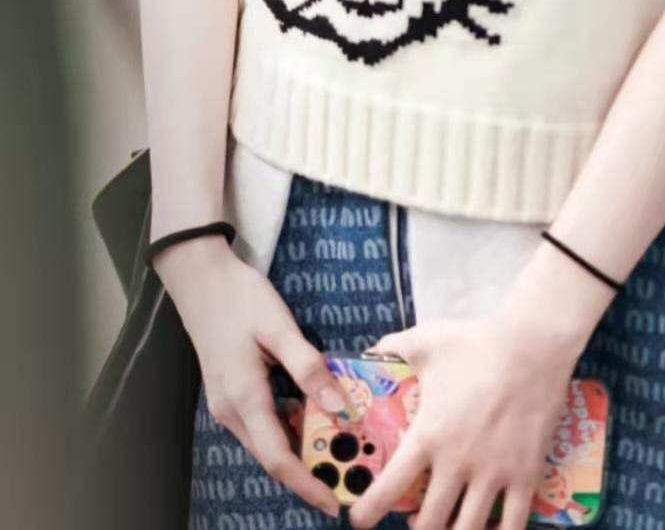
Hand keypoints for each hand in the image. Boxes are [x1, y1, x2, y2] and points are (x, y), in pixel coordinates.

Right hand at [153, 236, 350, 518]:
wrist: (200, 279)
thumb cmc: (241, 299)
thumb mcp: (279, 328)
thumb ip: (309, 368)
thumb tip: (340, 408)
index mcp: (244, 399)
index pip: (277, 458)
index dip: (306, 485)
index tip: (334, 503)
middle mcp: (232, 411)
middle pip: (272, 456)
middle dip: (307, 473)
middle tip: (346, 476)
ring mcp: (227, 404)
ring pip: (267, 441)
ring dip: (298, 450)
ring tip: (338, 450)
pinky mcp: (230, 392)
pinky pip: (262, 423)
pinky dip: (288, 428)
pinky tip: (313, 417)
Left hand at [348, 313, 581, 529]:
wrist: (533, 344)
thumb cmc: (476, 342)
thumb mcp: (426, 341)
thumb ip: (394, 348)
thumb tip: (372, 351)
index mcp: (428, 435)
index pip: (388, 487)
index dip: (368, 511)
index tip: (359, 520)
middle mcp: (458, 462)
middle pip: (429, 524)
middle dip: (415, 529)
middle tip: (412, 522)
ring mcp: (494, 473)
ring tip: (448, 527)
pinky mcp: (526, 475)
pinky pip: (512, 525)